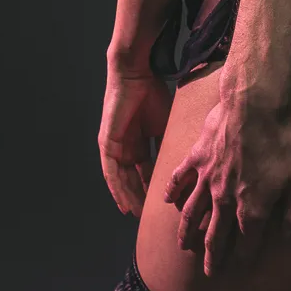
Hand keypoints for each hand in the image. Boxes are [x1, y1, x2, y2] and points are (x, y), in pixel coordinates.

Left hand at [99, 64, 172, 216]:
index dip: (150, 187)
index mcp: (139, 140)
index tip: (159, 203)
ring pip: (120, 179)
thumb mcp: (165, 124)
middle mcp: (125, 146)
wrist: (138, 74)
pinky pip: (111, 172)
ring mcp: (114, 146)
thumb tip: (183, 161)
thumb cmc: (153, 93)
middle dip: (138, 196)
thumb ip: (168, 143)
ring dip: (127, 197)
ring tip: (136, 214)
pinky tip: (122, 202)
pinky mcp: (107, 144)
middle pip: (131, 178)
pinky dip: (116, 188)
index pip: (144, 170)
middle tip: (147, 216)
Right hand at [164, 91, 290, 276]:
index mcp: (251, 208)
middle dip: (212, 256)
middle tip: (208, 272)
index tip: (240, 267)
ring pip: (192, 213)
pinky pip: (179, 178)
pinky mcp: (196, 157)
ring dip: (187, 233)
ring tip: (183, 246)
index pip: (247, 242)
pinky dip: (171, 191)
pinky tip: (167, 201)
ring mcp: (207, 179)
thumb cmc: (280, 140)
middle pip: (215, 235)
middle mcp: (225, 200)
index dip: (244, 257)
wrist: (254, 105)